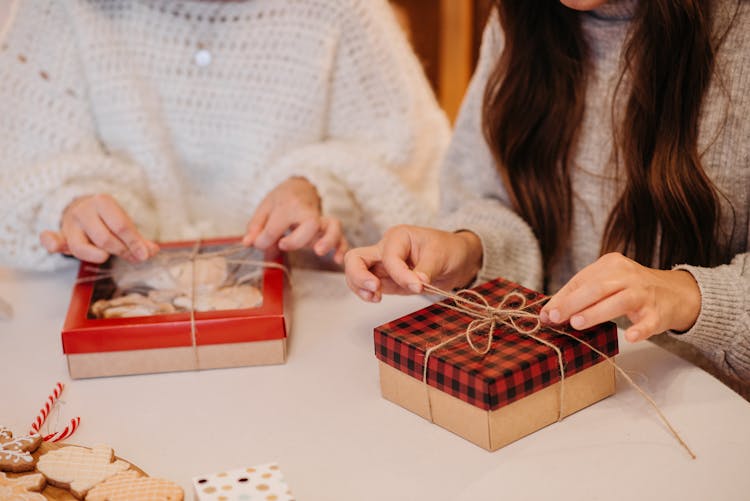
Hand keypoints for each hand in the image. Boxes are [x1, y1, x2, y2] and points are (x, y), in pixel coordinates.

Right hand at [39, 194, 158, 262]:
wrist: (83, 209)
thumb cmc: (108, 220)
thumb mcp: (124, 224)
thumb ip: (138, 239)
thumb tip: (152, 251)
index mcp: (103, 202)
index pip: (121, 226)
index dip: (134, 243)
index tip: (145, 255)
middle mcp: (84, 210)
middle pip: (104, 239)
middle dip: (121, 251)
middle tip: (132, 256)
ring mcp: (70, 224)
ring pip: (82, 247)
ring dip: (99, 256)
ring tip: (109, 255)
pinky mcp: (60, 236)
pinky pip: (52, 240)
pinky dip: (51, 242)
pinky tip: (54, 245)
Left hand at [242, 177, 347, 263]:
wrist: (301, 187)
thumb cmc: (281, 200)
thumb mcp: (264, 208)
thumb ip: (256, 226)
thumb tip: (248, 243)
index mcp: (288, 205)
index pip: (277, 225)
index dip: (265, 239)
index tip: (259, 243)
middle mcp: (308, 212)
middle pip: (310, 223)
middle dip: (297, 239)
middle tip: (283, 245)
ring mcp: (322, 221)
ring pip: (333, 226)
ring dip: (328, 240)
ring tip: (319, 252)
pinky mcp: (330, 229)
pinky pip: (341, 237)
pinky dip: (342, 248)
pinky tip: (338, 260)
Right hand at [344, 225, 482, 301]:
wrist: (457, 260)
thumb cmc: (449, 250)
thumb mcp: (441, 255)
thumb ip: (426, 269)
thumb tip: (416, 283)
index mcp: (398, 237)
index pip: (389, 257)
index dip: (401, 274)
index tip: (418, 286)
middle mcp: (385, 248)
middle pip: (356, 258)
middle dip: (359, 275)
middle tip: (375, 289)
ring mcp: (382, 265)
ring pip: (355, 273)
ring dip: (359, 286)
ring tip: (375, 298)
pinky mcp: (385, 279)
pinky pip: (366, 285)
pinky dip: (365, 293)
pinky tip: (376, 298)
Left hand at [540, 252, 700, 341]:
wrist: (675, 293)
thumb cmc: (629, 289)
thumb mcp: (605, 283)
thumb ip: (578, 296)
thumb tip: (548, 313)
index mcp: (611, 264)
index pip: (582, 280)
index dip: (563, 297)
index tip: (547, 314)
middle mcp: (628, 276)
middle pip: (597, 288)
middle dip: (574, 303)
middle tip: (556, 318)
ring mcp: (644, 293)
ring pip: (619, 301)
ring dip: (596, 313)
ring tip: (577, 324)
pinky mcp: (658, 313)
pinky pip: (648, 322)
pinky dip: (640, 329)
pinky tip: (630, 337)